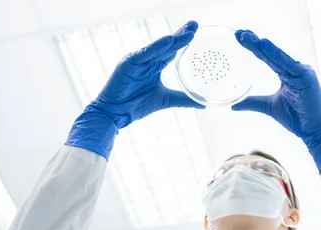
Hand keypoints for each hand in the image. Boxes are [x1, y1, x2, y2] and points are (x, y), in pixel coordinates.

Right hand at [66, 21, 202, 159]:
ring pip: (159, 48)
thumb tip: (203, 105)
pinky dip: (156, 47)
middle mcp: (147, 61)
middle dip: (181, 35)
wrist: (116, 114)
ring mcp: (138, 61)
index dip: (184, 41)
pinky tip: (169, 40)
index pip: (172, 51)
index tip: (196, 31)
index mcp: (155, 67)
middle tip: (195, 25)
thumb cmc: (137, 105)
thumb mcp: (166, 100)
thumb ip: (184, 99)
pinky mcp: (129, 63)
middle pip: (168, 46)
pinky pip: (145, 53)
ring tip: (188, 33)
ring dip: (174, 40)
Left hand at [232, 30, 320, 171]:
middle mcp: (294, 70)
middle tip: (239, 33)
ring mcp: (301, 72)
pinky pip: (289, 64)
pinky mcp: (307, 77)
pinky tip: (264, 45)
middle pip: (271, 54)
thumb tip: (234, 105)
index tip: (240, 37)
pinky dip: (277, 54)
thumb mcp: (268, 107)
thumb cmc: (296, 118)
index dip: (254, 48)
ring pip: (278, 57)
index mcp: (286, 74)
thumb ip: (253, 102)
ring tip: (248, 37)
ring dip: (262, 46)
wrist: (314, 131)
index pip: (267, 58)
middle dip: (254, 43)